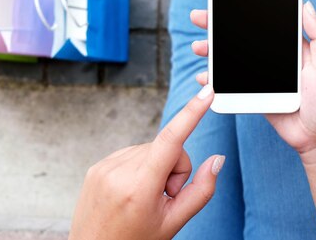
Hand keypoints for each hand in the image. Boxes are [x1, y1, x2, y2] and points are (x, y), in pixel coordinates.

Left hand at [69, 85, 224, 239]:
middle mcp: (119, 172)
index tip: (206, 93)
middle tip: (165, 197)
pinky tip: (132, 191)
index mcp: (140, 187)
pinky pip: (133, 153)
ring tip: (145, 197)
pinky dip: (140, 168)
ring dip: (156, 168)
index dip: (192, 113)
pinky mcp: (97, 166)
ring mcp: (105, 167)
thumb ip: (201, 190)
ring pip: (151, 149)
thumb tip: (217, 160)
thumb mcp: (174, 222)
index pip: (171, 140)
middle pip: (167, 148)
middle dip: (175, 169)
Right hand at [190, 1, 315, 158]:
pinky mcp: (254, 93)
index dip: (243, 12)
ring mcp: (262, 76)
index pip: (265, 22)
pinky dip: (214, 79)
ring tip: (198, 47)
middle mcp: (274, 57)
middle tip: (199, 18)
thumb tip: (305, 6)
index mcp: (292, 46)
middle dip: (219, 26)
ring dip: (212, 51)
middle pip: (242, 36)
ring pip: (232, 58)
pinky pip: (230, 83)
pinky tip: (203, 77)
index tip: (225, 2)